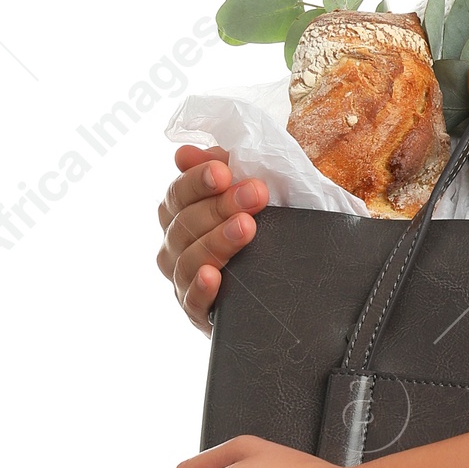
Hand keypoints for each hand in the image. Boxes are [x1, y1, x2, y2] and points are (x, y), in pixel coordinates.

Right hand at [156, 144, 269, 334]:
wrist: (291, 287)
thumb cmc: (268, 230)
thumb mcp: (250, 194)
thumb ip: (221, 168)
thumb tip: (183, 153)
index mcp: (183, 215)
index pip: (178, 195)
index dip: (195, 181)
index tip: (223, 171)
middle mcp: (177, 248)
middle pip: (183, 224)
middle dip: (219, 206)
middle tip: (256, 195)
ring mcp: (185, 282)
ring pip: (186, 260)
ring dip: (216, 241)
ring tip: (246, 228)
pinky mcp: (201, 314)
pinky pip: (192, 302)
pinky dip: (199, 288)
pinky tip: (213, 276)